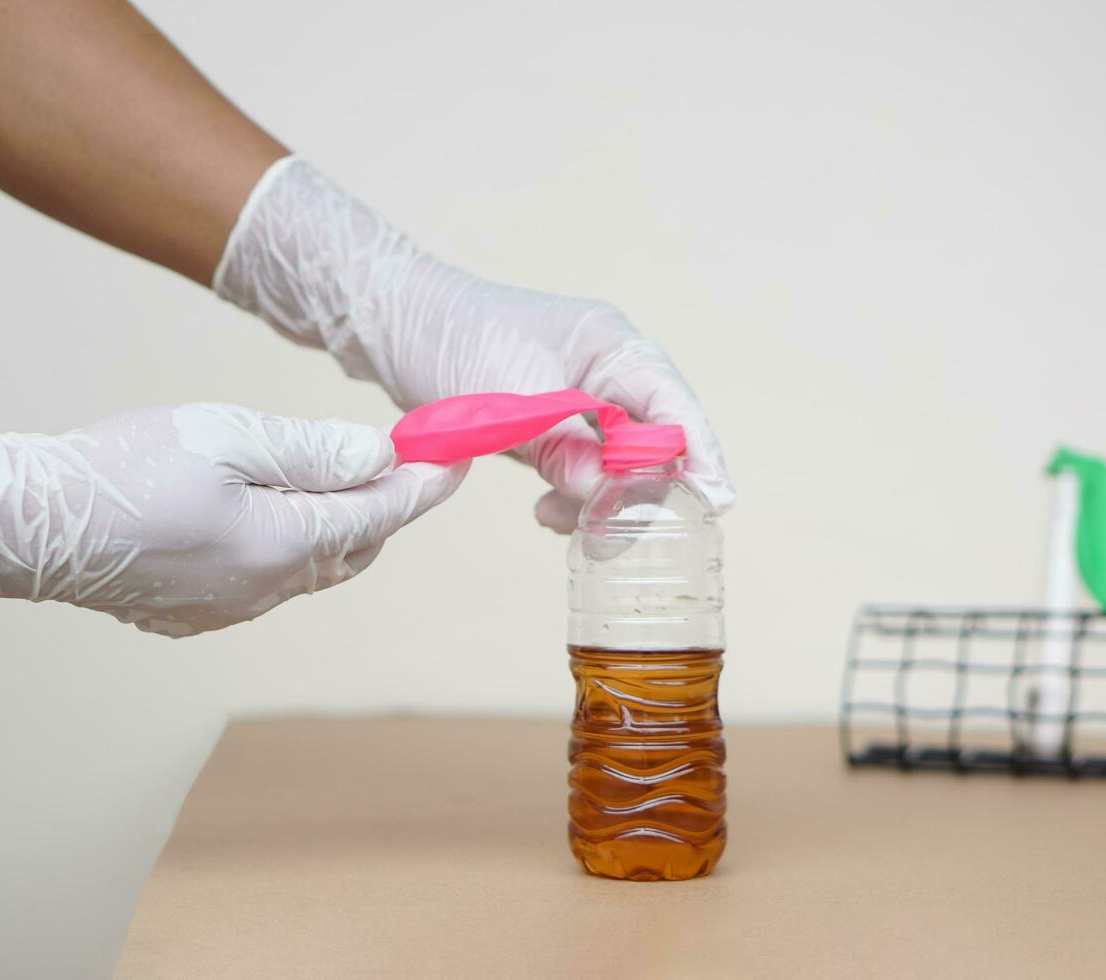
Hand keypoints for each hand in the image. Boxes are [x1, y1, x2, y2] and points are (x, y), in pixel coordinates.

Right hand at [0, 403, 465, 636]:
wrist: (33, 524)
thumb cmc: (125, 470)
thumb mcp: (227, 438)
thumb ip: (312, 452)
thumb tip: (379, 460)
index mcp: (284, 545)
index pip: (381, 513)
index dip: (424, 484)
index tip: (455, 456)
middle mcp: (266, 590)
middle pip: (355, 548)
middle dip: (384, 507)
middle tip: (393, 460)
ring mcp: (230, 610)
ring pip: (312, 568)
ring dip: (335, 528)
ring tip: (326, 480)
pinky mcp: (197, 615)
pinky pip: (268, 583)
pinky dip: (289, 548)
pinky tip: (264, 515)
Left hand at [214, 158, 733, 531]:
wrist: (392, 323)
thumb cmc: (452, 339)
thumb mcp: (513, 400)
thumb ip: (568, 449)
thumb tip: (611, 499)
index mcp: (614, 347)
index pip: (676, 409)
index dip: (699, 458)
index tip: (713, 506)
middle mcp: (606, 370)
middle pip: (653, 442)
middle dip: (639, 491)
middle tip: (608, 533)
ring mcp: (579, 395)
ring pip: (615, 462)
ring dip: (599, 500)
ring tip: (561, 525)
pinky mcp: (550, 419)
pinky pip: (581, 466)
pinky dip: (571, 495)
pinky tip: (544, 512)